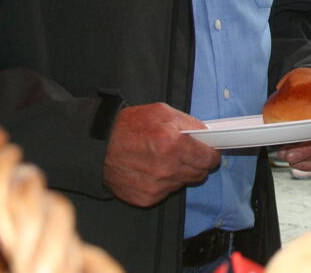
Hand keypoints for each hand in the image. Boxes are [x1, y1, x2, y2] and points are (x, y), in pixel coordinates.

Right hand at [103, 103, 220, 206]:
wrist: (98, 147)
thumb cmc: (129, 126)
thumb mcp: (162, 112)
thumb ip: (189, 123)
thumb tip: (207, 135)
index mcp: (172, 143)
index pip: (208, 158)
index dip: (211, 154)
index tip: (210, 152)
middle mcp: (166, 168)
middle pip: (200, 173)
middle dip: (197, 163)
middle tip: (186, 154)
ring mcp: (157, 185)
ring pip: (184, 182)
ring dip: (180, 172)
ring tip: (164, 159)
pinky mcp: (147, 198)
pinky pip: (167, 191)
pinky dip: (165, 182)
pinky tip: (152, 170)